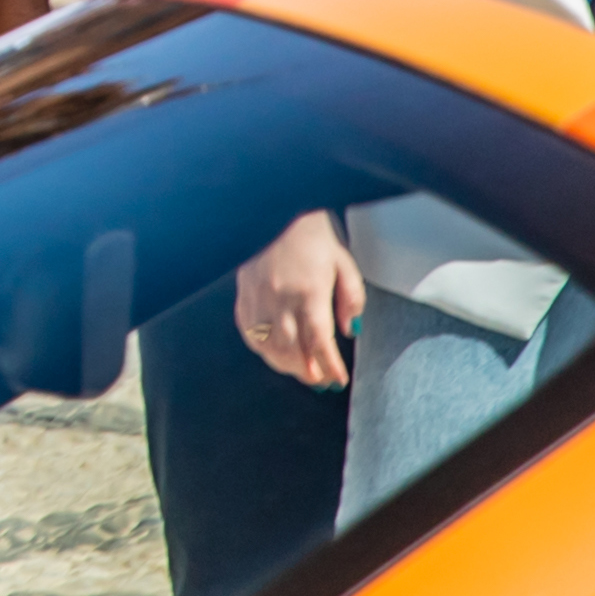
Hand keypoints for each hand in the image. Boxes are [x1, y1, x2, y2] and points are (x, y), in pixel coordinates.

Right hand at [230, 210, 362, 388]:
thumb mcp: (344, 264)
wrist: (276, 213)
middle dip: (308, 372)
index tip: (338, 379)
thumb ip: (351, 299)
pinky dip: (262, 349)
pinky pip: (250, 333)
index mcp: (309, 291)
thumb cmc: (314, 239)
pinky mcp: (243, 296)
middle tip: (320, 381)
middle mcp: (280, 298)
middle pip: (292, 351)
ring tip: (301, 372)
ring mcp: (258, 298)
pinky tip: (275, 353)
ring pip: (269, 347)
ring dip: (286, 365)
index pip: (320, 341)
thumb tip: (350, 331)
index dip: (330, 366)